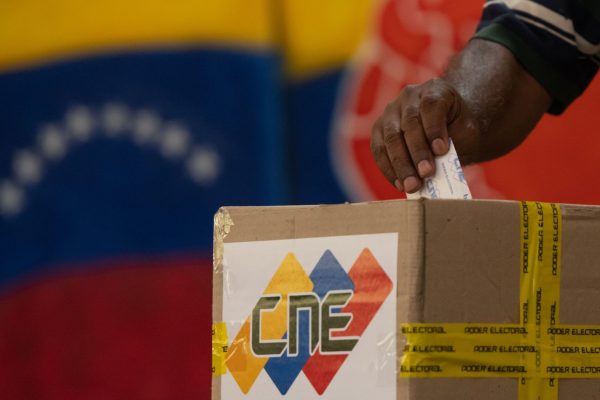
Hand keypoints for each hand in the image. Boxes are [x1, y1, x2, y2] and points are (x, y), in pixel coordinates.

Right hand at [370, 78, 479, 192]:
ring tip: (411, 186)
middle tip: (426, 174)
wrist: (446, 124)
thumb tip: (438, 169)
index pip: (431, 106)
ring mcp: (390, 112)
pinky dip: (388, 169)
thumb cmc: (458, 129)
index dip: (434, 129)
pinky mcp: (379, 130)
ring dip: (400, 165)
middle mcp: (409, 96)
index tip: (441, 151)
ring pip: (390, 138)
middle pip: (409, 123)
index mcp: (434, 89)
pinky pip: (379, 150)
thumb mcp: (465, 131)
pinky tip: (400, 184)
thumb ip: (455, 143)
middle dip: (417, 152)